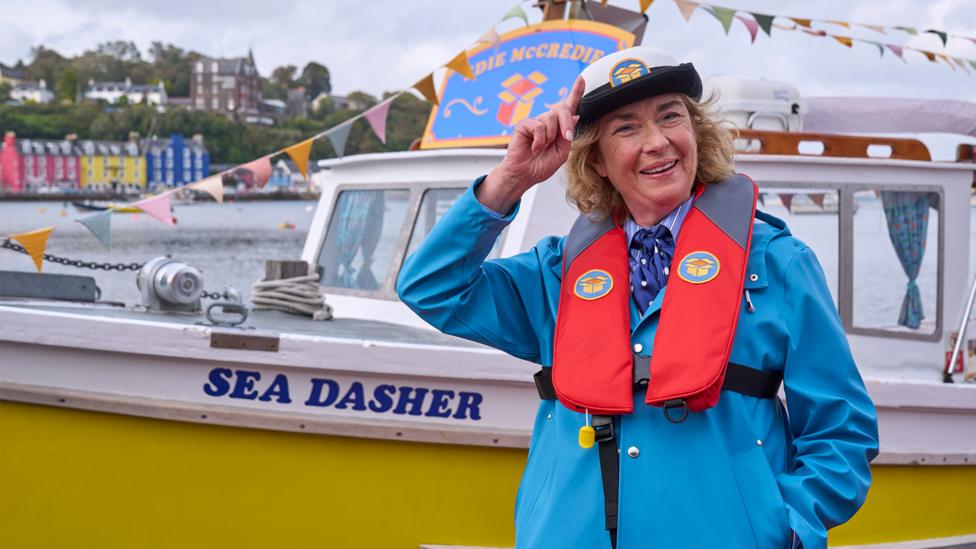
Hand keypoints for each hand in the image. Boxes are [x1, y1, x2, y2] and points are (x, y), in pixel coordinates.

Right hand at [478, 76, 585, 213]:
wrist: (524, 175)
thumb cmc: (541, 165)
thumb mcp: (562, 152)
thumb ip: (568, 135)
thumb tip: (574, 116)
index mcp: (558, 128)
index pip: (568, 107)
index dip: (576, 92)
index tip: (582, 79)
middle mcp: (547, 121)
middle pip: (562, 109)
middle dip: (566, 123)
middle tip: (566, 138)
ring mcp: (535, 122)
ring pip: (551, 118)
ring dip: (550, 136)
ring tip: (542, 148)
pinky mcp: (524, 124)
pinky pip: (538, 126)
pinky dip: (539, 140)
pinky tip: (534, 148)